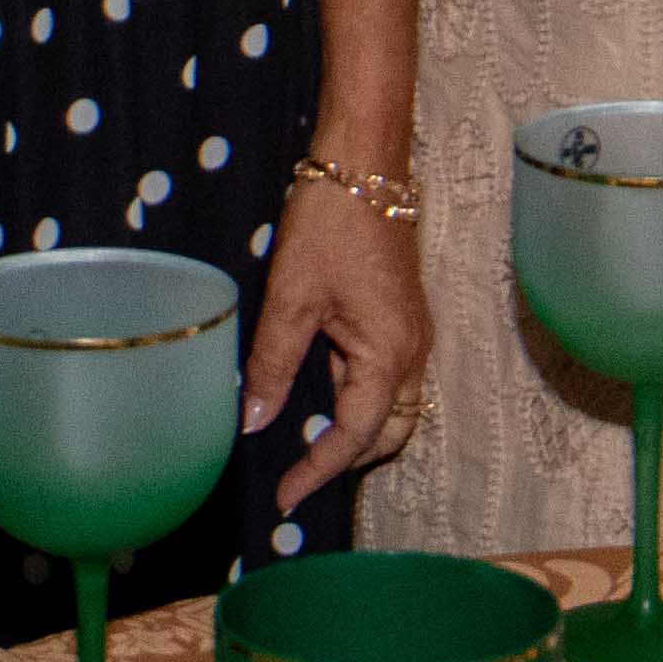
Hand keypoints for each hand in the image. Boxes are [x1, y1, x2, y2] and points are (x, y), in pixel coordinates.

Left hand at [250, 169, 431, 509]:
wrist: (365, 166)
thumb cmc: (330, 227)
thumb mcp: (292, 299)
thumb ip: (272, 365)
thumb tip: (251, 422)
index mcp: (388, 356)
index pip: (354, 437)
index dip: (318, 471)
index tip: (284, 496)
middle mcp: (411, 353)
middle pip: (389, 433)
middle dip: (348, 462)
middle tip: (298, 477)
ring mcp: (411, 336)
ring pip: (392, 408)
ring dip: (357, 434)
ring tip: (308, 450)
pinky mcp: (401, 319)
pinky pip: (386, 380)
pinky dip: (360, 402)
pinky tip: (322, 399)